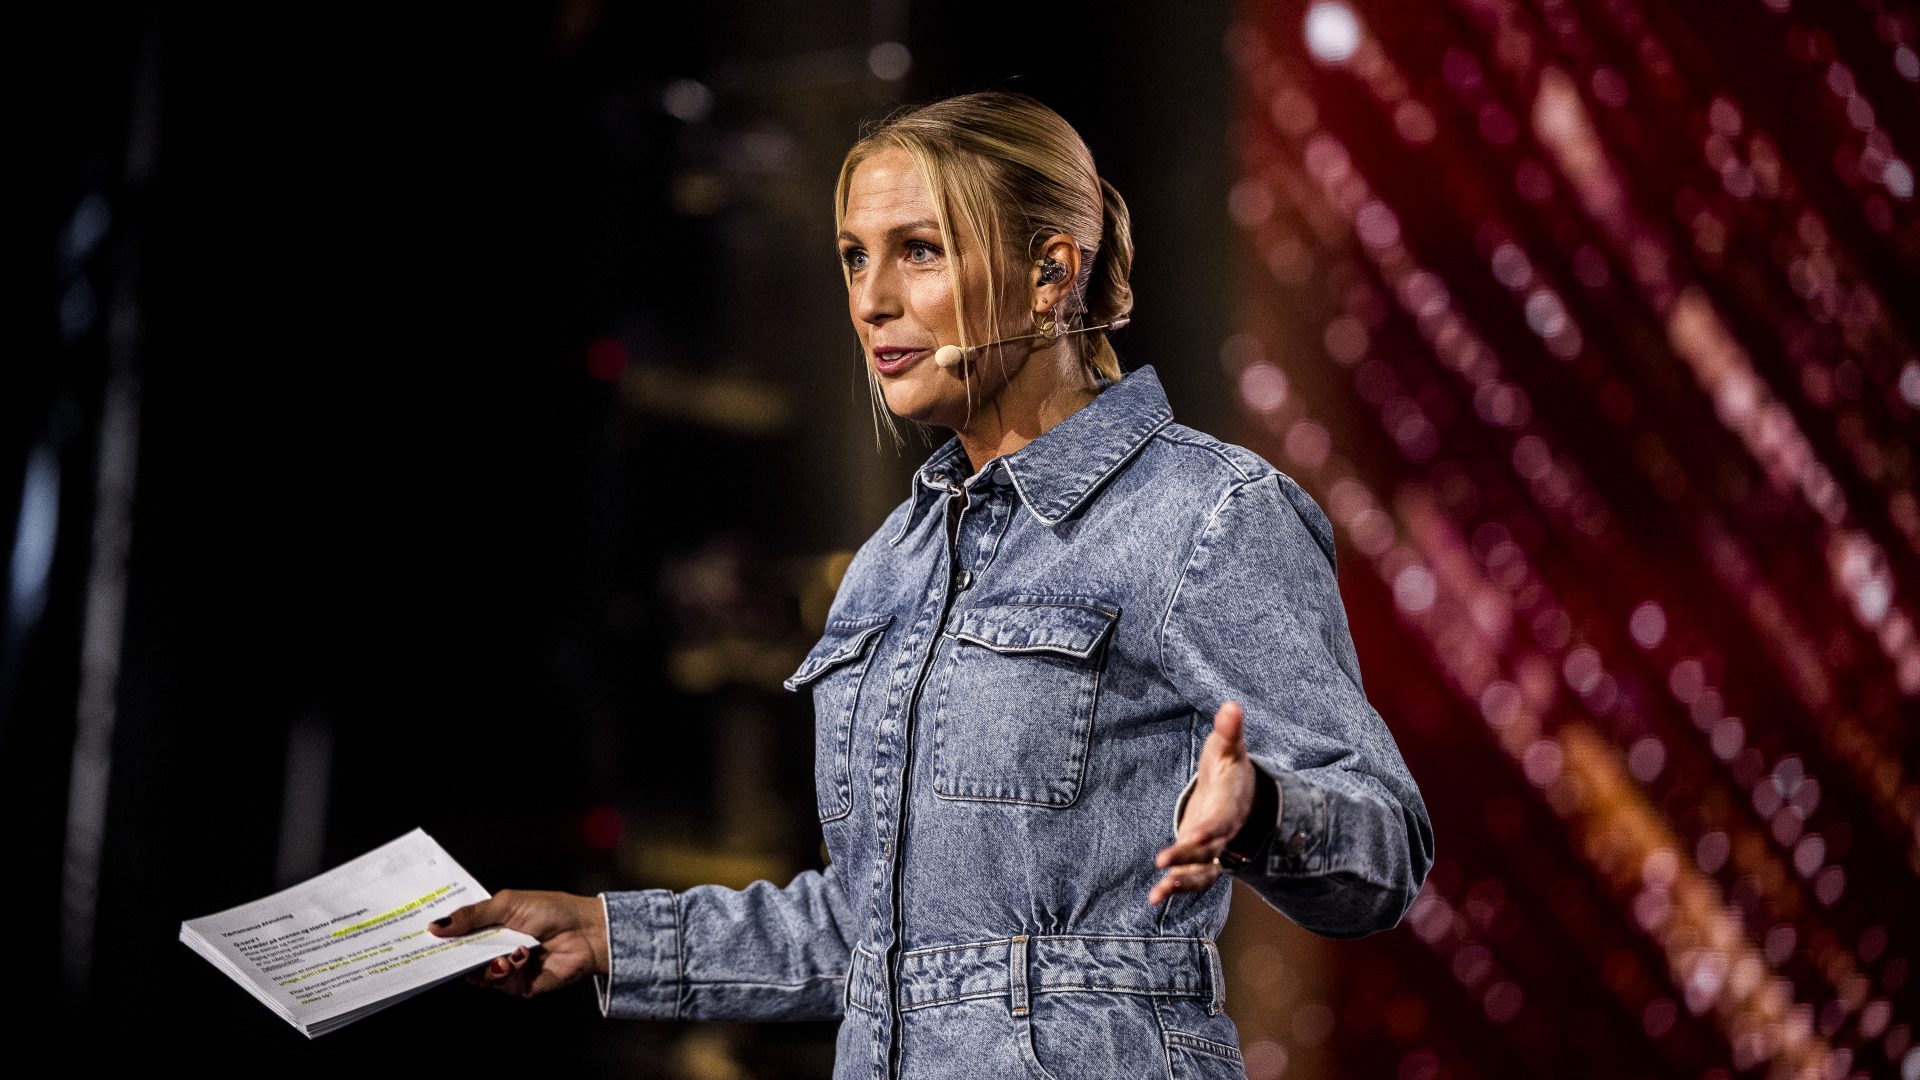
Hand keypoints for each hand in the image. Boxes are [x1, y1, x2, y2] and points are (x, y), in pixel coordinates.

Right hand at [427, 888, 608, 997]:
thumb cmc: (552, 910)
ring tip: (506, 952)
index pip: (458, 933)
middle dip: (454, 956)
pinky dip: (506, 972)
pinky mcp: (517, 986)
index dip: (440, 936)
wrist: (586, 933)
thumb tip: (436, 926)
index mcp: (491, 924)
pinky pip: (498, 985)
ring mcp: (505, 967)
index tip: (419, 936)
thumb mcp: (507, 904)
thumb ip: (472, 915)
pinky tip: (520, 958)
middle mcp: (494, 947)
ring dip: (487, 964)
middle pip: (461, 957)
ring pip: (476, 975)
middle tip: (444, 953)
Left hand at [1149, 700, 1255, 905]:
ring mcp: (1214, 850)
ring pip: (1202, 873)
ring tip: (1157, 895)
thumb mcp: (1228, 748)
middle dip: (1187, 856)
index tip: (1195, 834)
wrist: (1240, 796)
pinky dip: (1176, 888)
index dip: (1210, 827)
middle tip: (1162, 862)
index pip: (1222, 819)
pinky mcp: (1201, 859)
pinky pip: (1192, 879)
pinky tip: (1154, 898)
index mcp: (1230, 805)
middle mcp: (1224, 833)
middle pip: (1209, 850)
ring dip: (1180, 883)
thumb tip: (1231, 705)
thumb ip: (1229, 731)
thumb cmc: (1228, 768)